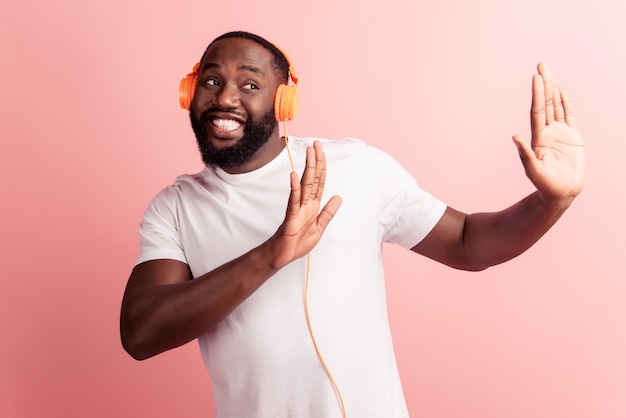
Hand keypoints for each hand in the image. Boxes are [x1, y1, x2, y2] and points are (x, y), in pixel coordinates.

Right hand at [266, 141, 341, 268]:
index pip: (319, 182)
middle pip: (312, 179)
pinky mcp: (290, 217)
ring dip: (307, 169)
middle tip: (316, 144)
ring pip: (304, 185)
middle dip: (315, 161)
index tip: (322, 152)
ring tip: (309, 153)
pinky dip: (294, 189)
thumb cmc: (297, 242)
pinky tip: (294, 176)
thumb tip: (338, 197)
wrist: (282, 256)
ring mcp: (297, 209)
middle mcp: (305, 204)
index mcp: (313, 206)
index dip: (322, 167)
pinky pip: (293, 201)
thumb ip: (328, 213)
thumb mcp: (319, 228)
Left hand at [513, 63, 584, 199]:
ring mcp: (560, 133)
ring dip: (553, 90)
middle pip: (546, 103)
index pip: (538, 111)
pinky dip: (566, 103)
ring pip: (557, 106)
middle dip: (544, 84)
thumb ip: (525, 154)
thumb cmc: (545, 185)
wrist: (561, 193)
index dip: (537, 94)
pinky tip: (562, 91)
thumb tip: (515, 137)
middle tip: (541, 65)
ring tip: (549, 73)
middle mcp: (548, 131)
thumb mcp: (533, 170)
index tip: (536, 78)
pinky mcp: (572, 137)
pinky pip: (569, 115)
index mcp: (538, 137)